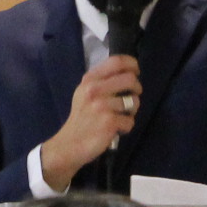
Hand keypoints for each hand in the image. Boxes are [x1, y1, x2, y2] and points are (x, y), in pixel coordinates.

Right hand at [39, 56, 140, 191]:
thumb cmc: (81, 118)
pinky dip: (126, 127)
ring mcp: (102, 106)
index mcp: (89, 80)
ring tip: (120, 117)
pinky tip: (115, 129)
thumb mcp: (84, 93)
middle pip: (130, 79)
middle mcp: (94, 90)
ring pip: (134, 101)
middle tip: (131, 97)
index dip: (132, 64)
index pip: (117, 61)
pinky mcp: (109, 122)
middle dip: (137, 88)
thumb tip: (128, 72)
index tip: (135, 72)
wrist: (69, 144)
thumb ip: (101, 81)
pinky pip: (130, 121)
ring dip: (132, 111)